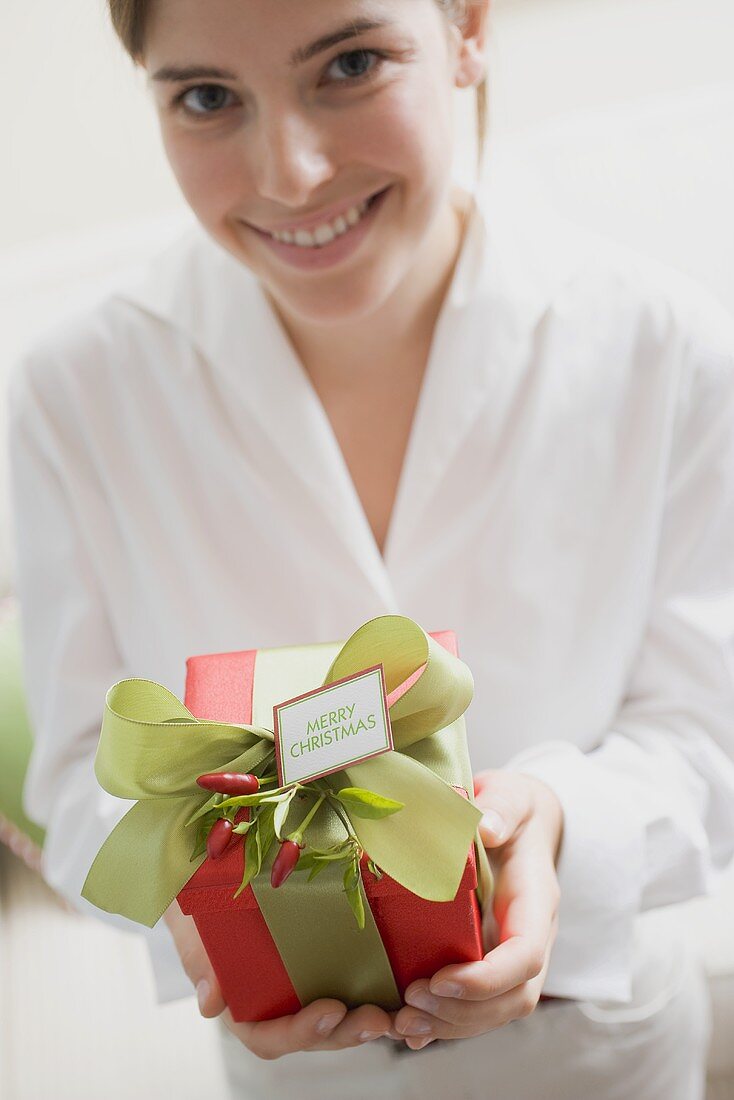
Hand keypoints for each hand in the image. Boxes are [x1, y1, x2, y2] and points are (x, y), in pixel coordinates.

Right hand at [163, 900, 394, 1058]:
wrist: (205, 869)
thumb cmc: (194, 897)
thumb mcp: (190, 921)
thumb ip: (198, 957)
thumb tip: (211, 1003)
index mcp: (241, 1001)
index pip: (267, 1036)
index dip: (299, 1031)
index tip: (330, 1011)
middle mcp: (274, 999)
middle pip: (311, 1032)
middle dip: (344, 1032)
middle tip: (375, 1019)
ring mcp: (301, 982)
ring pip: (335, 1016)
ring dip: (363, 1019)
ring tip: (392, 1012)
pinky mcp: (324, 957)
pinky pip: (349, 982)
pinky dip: (373, 990)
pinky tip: (398, 986)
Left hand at [391, 769, 563, 1049]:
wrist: (521, 820)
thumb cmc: (512, 807)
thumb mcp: (510, 797)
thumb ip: (500, 808)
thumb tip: (486, 827)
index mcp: (536, 899)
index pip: (526, 954)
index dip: (488, 977)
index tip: (442, 979)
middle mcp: (530, 935)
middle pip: (514, 996)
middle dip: (465, 1011)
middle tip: (411, 1005)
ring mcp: (511, 952)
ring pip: (496, 1010)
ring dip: (452, 1024)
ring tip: (403, 1022)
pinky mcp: (488, 959)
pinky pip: (476, 1005)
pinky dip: (445, 1022)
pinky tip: (410, 1030)